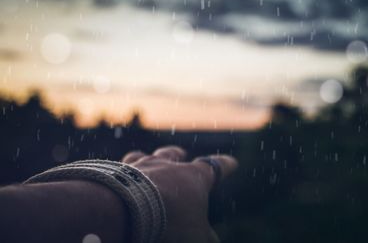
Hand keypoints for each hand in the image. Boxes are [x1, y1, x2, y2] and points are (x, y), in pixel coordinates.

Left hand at [122, 146, 237, 242]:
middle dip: (178, 154)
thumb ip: (206, 238)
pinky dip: (121, 171)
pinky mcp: (115, 172)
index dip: (225, 166)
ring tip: (144, 159)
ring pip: (144, 156)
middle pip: (173, 154)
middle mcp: (166, 166)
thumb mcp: (196, 236)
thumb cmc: (170, 220)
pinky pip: (119, 167)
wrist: (127, 208)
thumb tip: (213, 241)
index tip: (232, 162)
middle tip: (180, 153)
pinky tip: (118, 177)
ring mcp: (140, 167)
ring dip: (146, 158)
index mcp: (193, 177)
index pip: (215, 168)